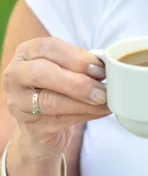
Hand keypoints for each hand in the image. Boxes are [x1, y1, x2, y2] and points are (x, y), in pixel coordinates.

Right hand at [2, 37, 110, 158]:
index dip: (76, 57)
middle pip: (43, 73)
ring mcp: (18, 103)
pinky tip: (101, 111)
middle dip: (77, 81)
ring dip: (84, 101)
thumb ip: (79, 62)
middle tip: (102, 89)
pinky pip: (60, 120)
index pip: (47, 48)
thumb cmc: (57, 86)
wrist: (42, 125)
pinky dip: (86, 114)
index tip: (100, 67)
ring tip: (106, 100)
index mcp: (25, 52)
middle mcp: (15, 76)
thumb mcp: (65, 67)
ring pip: (52, 101)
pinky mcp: (30, 127)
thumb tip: (105, 65)